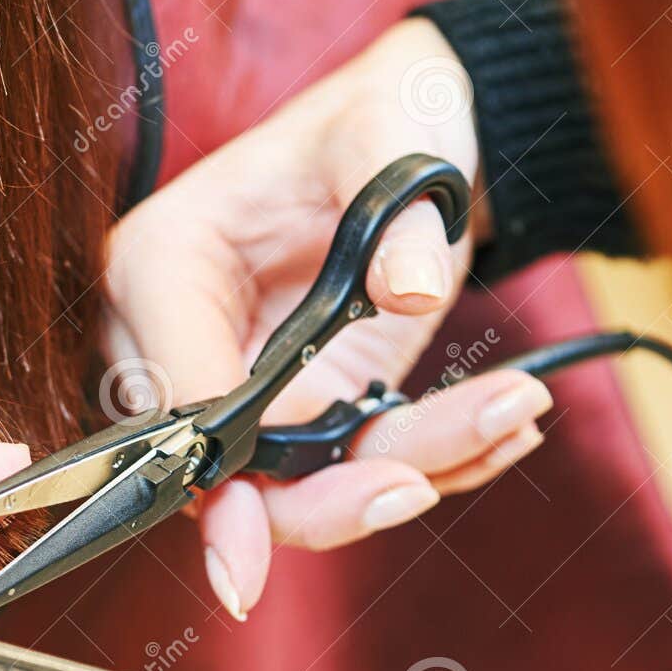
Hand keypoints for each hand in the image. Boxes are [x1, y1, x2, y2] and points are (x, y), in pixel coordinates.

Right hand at [102, 19, 552, 618]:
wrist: (413, 135)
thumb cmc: (377, 117)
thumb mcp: (387, 133)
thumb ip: (396, 215)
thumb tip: (410, 292)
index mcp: (162, 268)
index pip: (177, 401)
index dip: (216, 481)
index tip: (245, 553)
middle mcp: (186, 338)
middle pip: (224, 472)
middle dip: (322, 499)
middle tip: (413, 491)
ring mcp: (244, 383)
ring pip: (299, 485)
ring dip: (407, 474)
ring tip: (508, 418)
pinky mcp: (303, 409)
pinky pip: (352, 470)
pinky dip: (432, 464)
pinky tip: (499, 429)